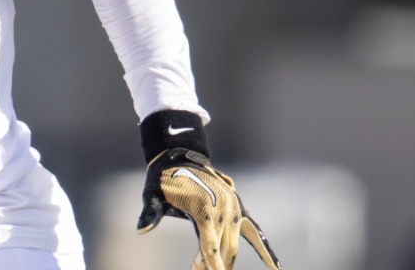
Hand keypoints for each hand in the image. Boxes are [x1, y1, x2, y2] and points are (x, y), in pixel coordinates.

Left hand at [137, 148, 280, 269]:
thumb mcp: (152, 193)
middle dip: (212, 265)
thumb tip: (140, 231)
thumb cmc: (162, 178)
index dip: (207, 265)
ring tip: (213, 269)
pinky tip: (274, 268)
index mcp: (203, 208)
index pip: (209, 246)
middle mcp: (223, 209)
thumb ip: (149, 213)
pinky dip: (265, 250)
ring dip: (225, 260)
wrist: (178, 156)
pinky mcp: (239, 208)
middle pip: (222, 249)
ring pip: (234, 244)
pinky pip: (255, 232)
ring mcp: (234, 208)